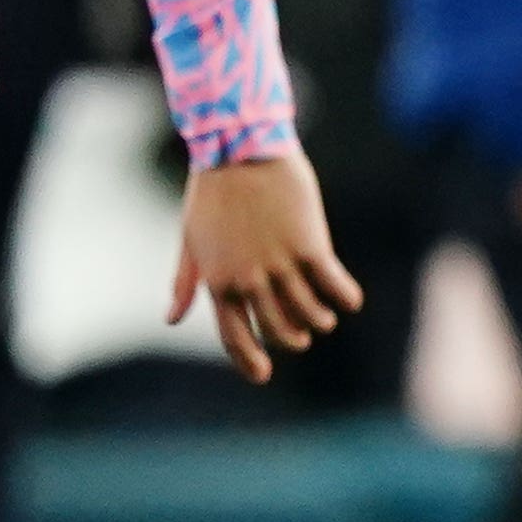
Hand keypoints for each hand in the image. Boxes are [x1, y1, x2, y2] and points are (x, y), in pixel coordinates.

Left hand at [170, 147, 367, 381]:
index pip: (234, 338)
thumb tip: (173, 319)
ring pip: (310, 313)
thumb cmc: (212, 192)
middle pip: (279, 329)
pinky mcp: (311, 247)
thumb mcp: (191, 240)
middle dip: (293, 337)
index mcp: (219, 282)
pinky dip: (344, 297)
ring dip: (320, 320)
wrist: (241, 148)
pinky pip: (334, 285)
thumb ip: (186, 282)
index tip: (263, 374)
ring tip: (326, 317)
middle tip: (302, 333)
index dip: (250, 361)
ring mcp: (281, 265)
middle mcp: (249, 281)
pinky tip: (349, 298)